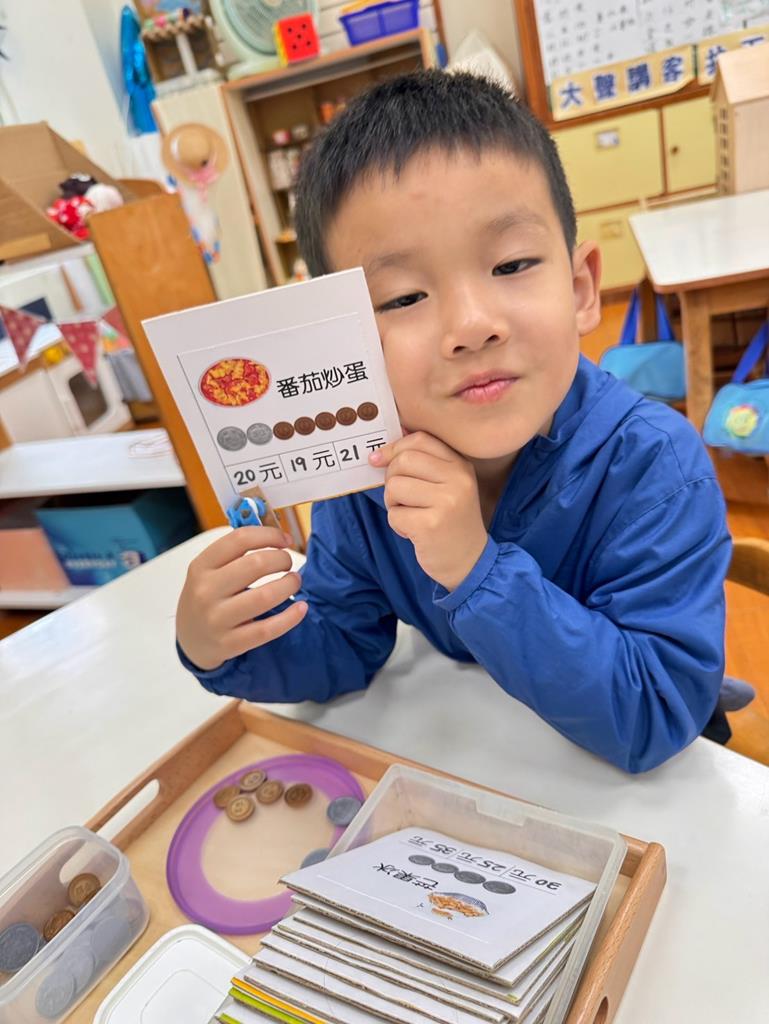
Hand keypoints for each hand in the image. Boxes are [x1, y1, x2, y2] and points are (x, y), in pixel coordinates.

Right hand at [176, 526, 306, 670]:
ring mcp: (217, 619)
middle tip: (288, 564)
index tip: (285, 540)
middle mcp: (206, 591)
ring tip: (294, 582)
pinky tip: (301, 608)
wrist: (189, 640)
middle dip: (282, 559)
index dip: (269, 535)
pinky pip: (267, 629)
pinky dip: (290, 617)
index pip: (239, 539)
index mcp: (201, 566)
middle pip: (256, 564)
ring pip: (264, 597)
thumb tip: (278, 536)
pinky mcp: (230, 643)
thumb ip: (234, 553)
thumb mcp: (208, 571)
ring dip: (289, 585)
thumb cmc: (207, 597)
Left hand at [370, 432, 487, 590]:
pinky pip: (394, 514)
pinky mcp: (430, 525)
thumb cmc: (451, 522)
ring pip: (395, 486)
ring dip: (393, 504)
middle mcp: (457, 480)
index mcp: (461, 466)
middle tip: (400, 498)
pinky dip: (397, 524)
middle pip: (404, 460)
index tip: (379, 459)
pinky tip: (414, 532)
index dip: (394, 447)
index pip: (421, 439)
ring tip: (410, 515)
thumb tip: (384, 450)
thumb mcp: (448, 487)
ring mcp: (446, 502)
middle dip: (391, 478)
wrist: (470, 562)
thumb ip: (424, 464)